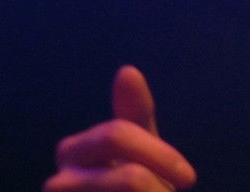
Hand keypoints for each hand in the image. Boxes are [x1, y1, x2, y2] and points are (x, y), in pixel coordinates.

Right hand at [47, 66, 195, 190]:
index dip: (159, 152)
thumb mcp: (143, 158)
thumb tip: (126, 70)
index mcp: (76, 155)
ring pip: (126, 183)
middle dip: (157, 164)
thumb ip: (134, 119)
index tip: (189, 179)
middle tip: (181, 188)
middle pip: (116, 153)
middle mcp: (60, 182)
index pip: (116, 134)